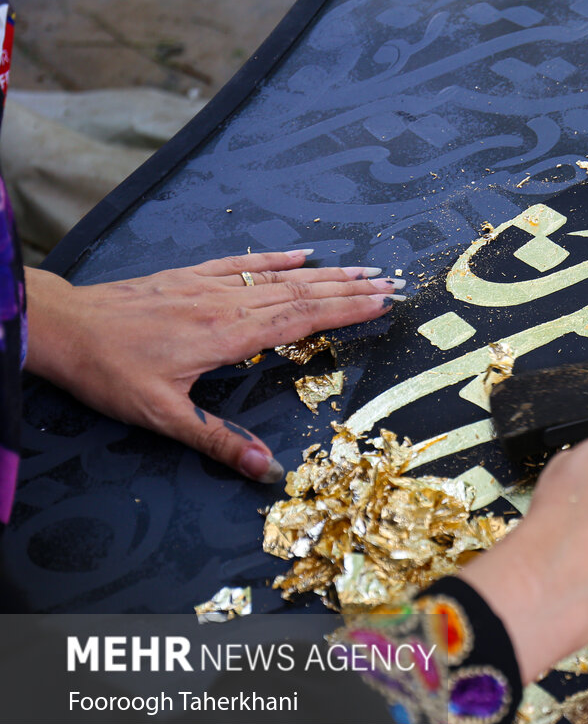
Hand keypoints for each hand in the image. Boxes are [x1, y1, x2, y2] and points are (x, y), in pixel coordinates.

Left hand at [24, 251, 403, 481]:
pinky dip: (276, 258)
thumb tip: (266, 470)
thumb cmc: (109, 373)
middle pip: (301, 293)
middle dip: (350, 288)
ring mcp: (209, 285)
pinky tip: (302, 254)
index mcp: (227, 335)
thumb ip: (218, 441)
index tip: (382, 303)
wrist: (62, 328)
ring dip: (326, 273)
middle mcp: (226, 304)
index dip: (345, 311)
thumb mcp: (162, 416)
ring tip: (363, 268)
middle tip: (390, 282)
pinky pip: (243, 263)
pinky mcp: (190, 277)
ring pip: (279, 277)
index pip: (300, 319)